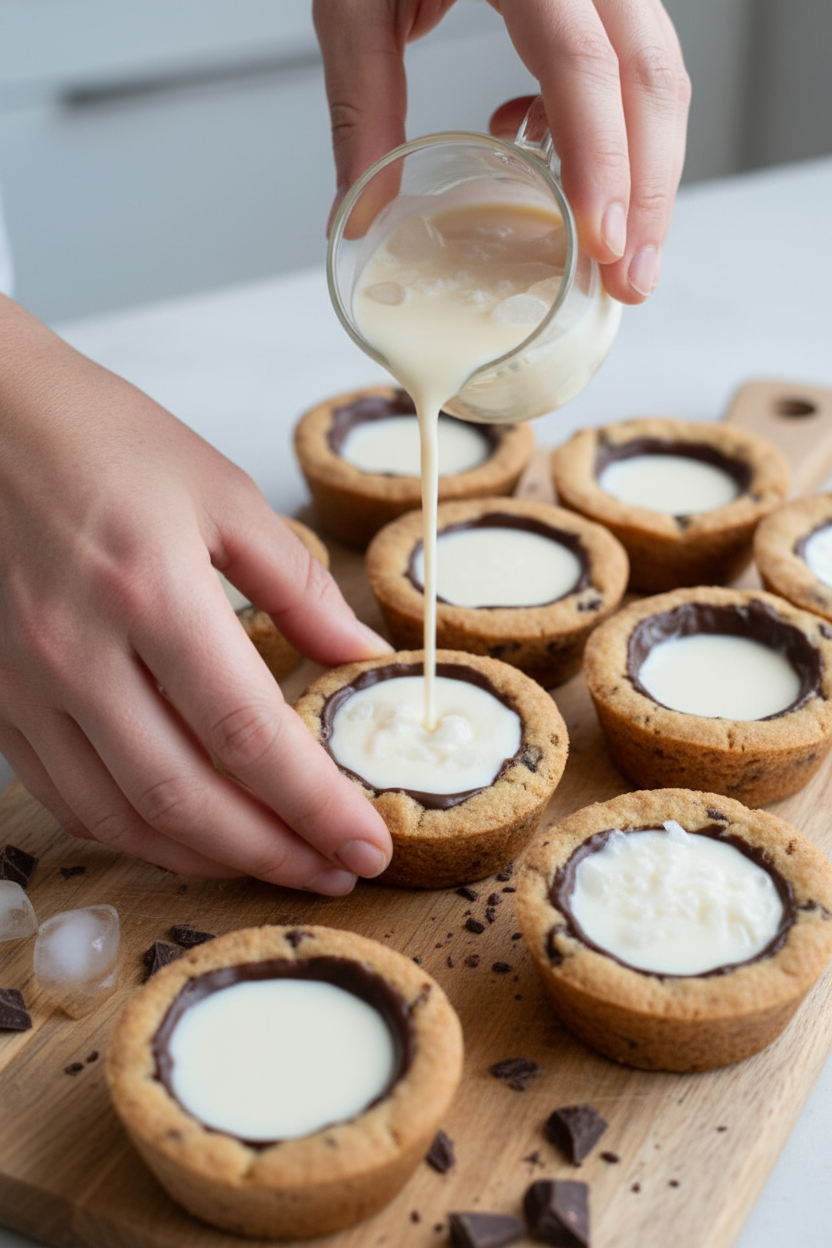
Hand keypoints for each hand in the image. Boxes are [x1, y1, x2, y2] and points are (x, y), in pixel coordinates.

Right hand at [0, 295, 392, 891]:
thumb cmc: (100, 437)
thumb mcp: (220, 491)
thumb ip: (297, 585)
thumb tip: (360, 654)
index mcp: (149, 590)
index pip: (247, 732)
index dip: (314, 804)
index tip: (367, 842)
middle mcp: (78, 652)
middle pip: (185, 796)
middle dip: (271, 851)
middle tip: (334, 870)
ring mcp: (25, 684)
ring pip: (121, 815)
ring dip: (206, 856)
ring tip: (273, 860)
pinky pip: (65, 796)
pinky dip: (133, 832)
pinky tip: (185, 834)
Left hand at [313, 0, 689, 303]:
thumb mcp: (354, 1)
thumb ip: (363, 102)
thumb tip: (358, 214)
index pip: (583, 62)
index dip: (601, 157)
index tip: (601, 240)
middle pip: (649, 77)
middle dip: (648, 190)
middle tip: (630, 279)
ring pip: (657, 74)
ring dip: (644, 173)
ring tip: (617, 255)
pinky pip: (629, 66)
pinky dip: (608, 132)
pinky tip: (556, 168)